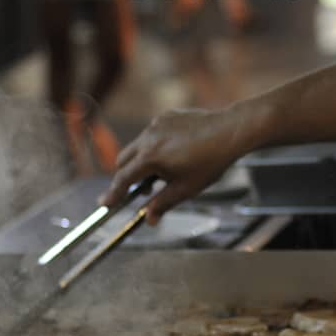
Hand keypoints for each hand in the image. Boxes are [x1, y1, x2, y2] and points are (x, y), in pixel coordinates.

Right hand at [103, 107, 251, 222]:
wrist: (229, 132)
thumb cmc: (209, 162)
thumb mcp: (185, 189)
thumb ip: (162, 204)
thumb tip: (148, 219)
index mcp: (150, 157)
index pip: (123, 178)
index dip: (114, 193)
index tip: (105, 204)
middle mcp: (148, 137)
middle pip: (124, 160)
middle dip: (126, 176)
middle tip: (138, 191)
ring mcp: (157, 124)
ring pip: (138, 146)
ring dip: (141, 160)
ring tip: (161, 174)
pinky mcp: (167, 116)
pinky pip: (152, 133)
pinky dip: (154, 145)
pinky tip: (174, 154)